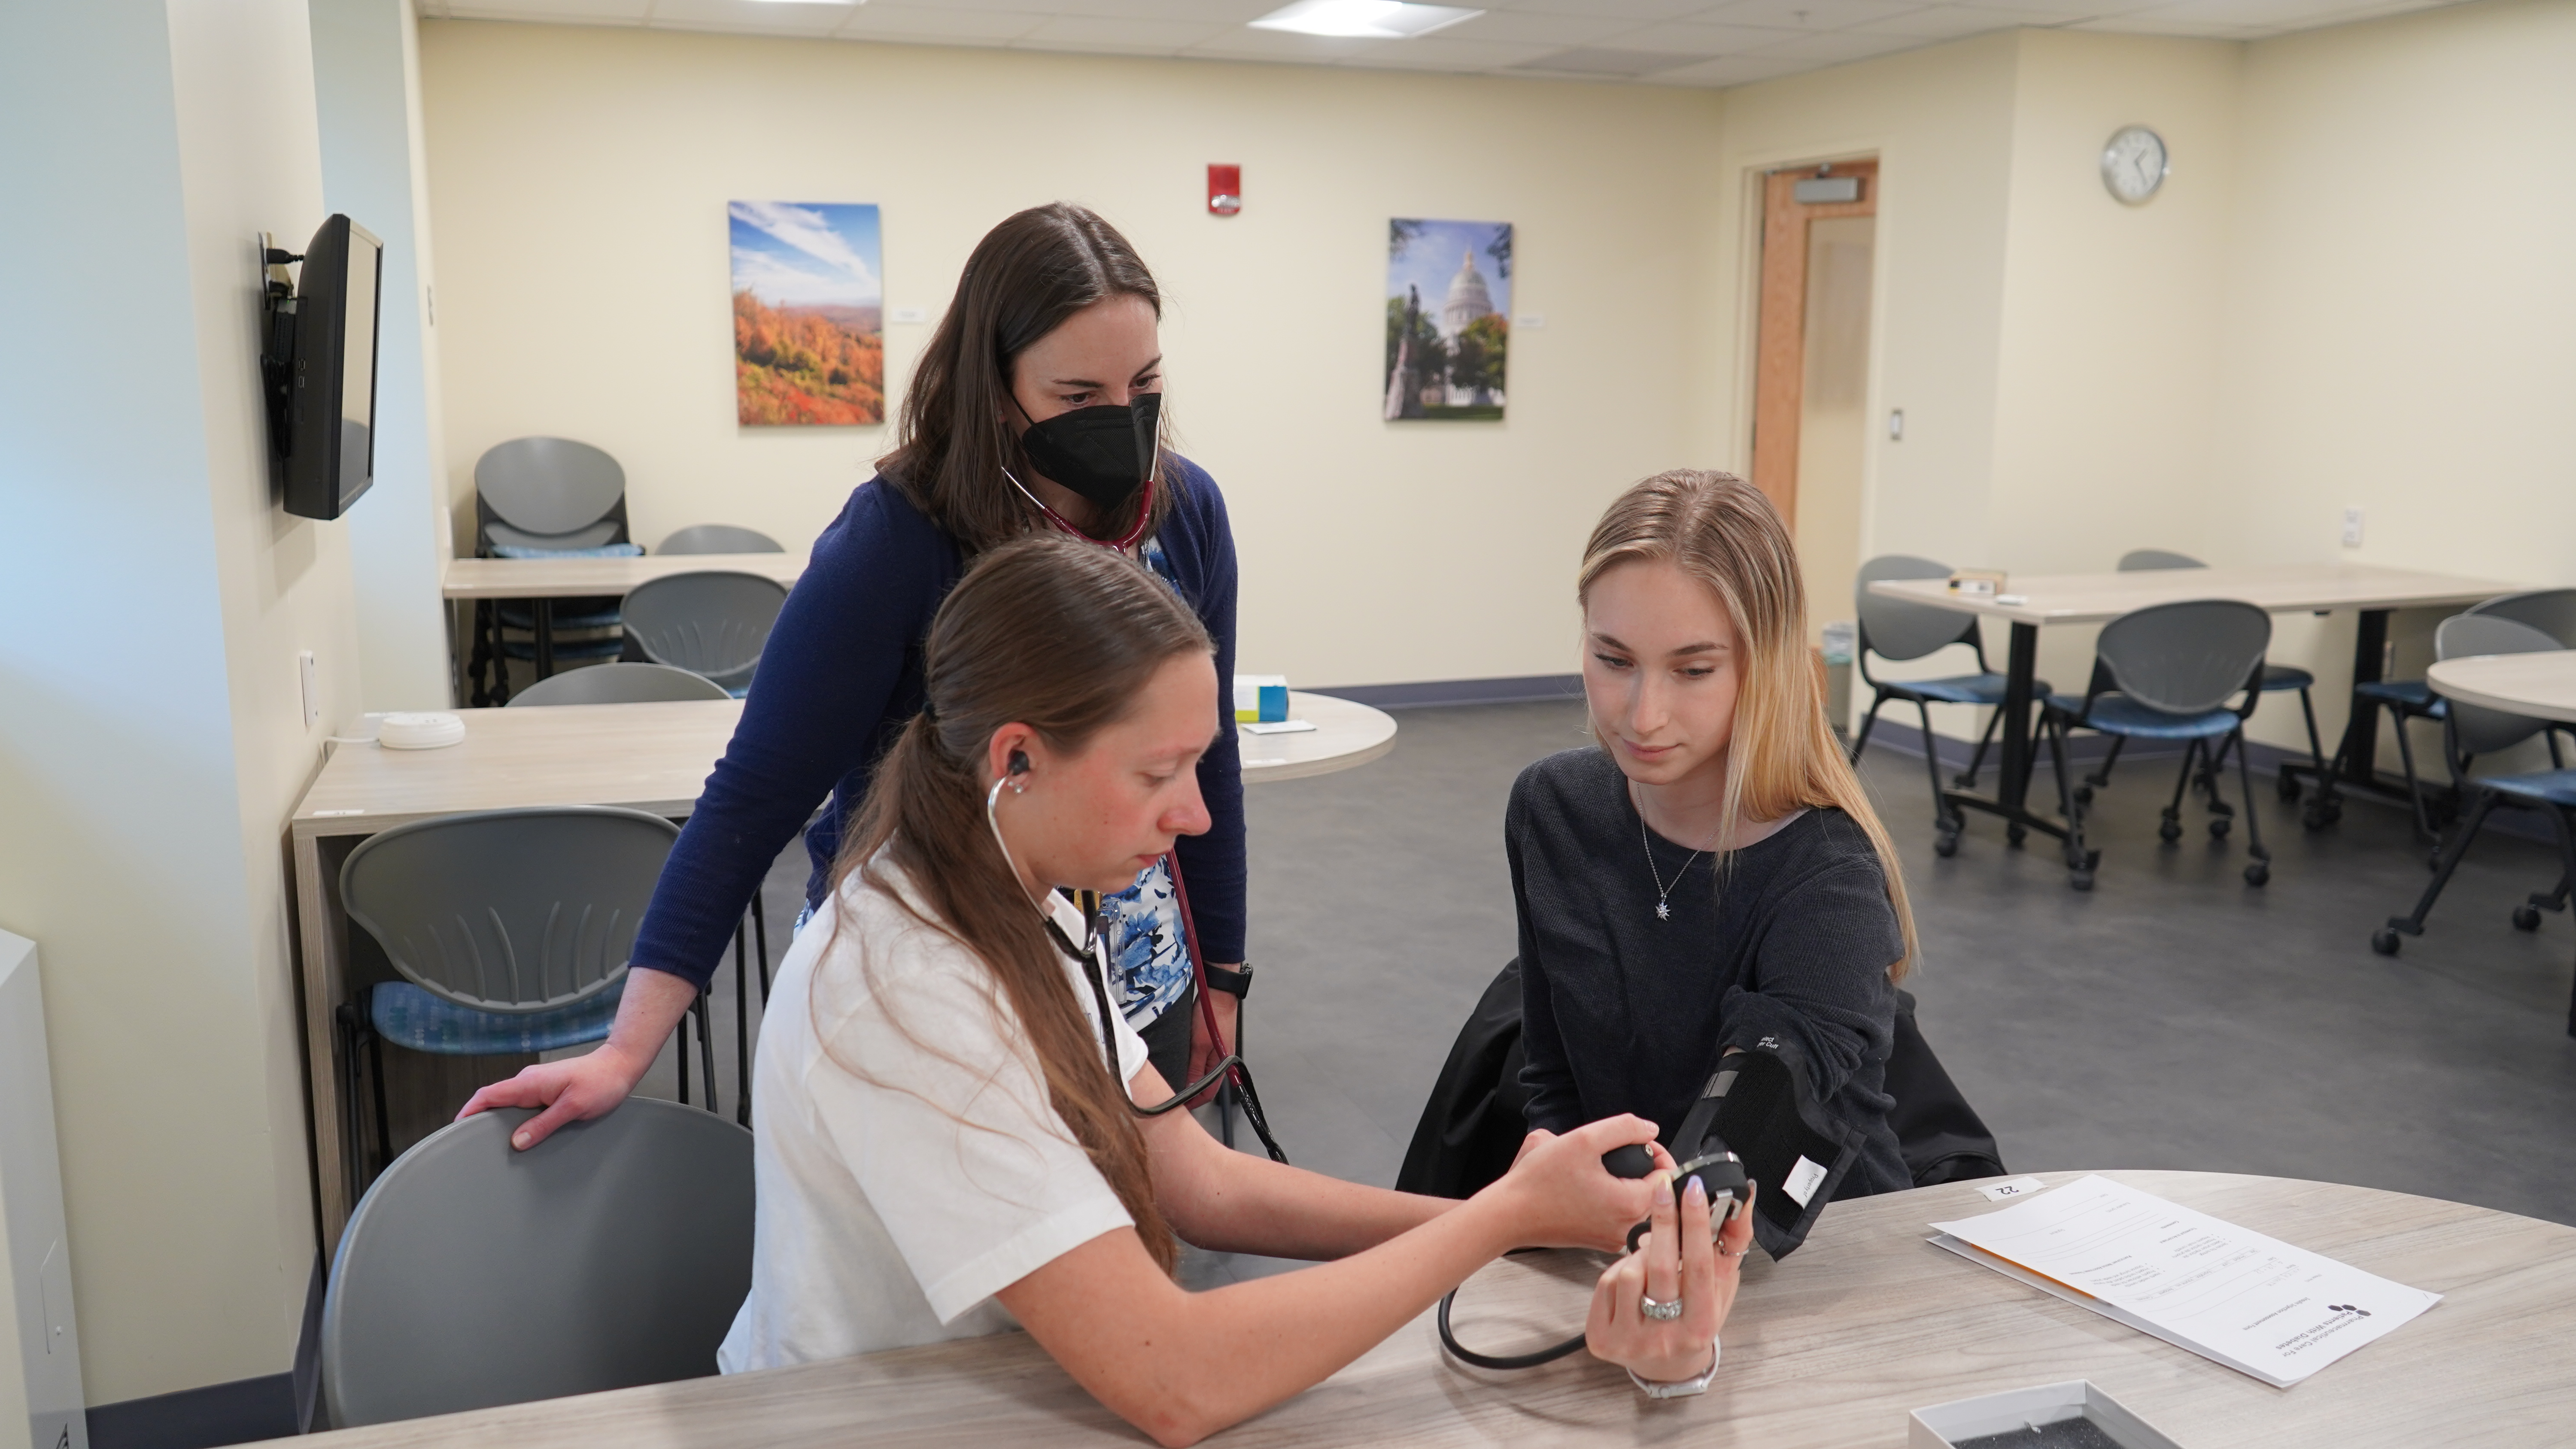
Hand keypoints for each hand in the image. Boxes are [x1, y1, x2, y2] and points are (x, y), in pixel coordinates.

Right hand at [455, 1043, 653, 1149]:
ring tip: (491, 1146)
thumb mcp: (573, 1107)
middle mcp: (528, 1082)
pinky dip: (514, 1120)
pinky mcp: (546, 1091)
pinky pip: (522, 1106)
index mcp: (529, 1082)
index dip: (468, 1111)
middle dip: (478, 1121)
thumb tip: (517, 1142)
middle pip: (493, 1101)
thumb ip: (544, 1124)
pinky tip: (518, 1136)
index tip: (455, 1129)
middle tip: (470, 1146)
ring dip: (498, 1122)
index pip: (488, 1095)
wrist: (620, 1066)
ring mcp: (536, 1086)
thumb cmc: (600, 1083)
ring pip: (508, 1105)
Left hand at [1183, 985, 1239, 1107]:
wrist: (1218, 992)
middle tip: (1173, 1091)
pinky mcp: (1212, 1042)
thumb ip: (1195, 1069)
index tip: (1179, 1104)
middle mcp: (1222, 1060)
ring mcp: (1217, 1051)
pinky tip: (1181, 1062)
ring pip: (1203, 1072)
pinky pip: (1201, 1060)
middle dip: (1190, 1091)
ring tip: (1175, 1078)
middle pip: (1206, 1084)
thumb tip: (1189, 1089)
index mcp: (1222, 1065)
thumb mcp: (1198, 1045)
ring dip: (1190, 1077)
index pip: (1208, 1093)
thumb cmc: (1212, 1015)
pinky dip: (1191, 1065)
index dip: (1193, 1101)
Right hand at [1485, 1116, 1664, 1252]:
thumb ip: (1624, 1128)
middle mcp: (1627, 1229)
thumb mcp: (1583, 1139)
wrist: (1509, 1214)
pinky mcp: (1600, 1242)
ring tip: (1606, 1170)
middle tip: (1620, 1152)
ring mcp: (1614, 1239)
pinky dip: (1617, 1200)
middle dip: (1644, 1168)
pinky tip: (1595, 1188)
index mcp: (1630, 1205)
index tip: (1637, 1142)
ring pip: (1641, 1206)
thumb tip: (1649, 1129)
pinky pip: (1623, 1218)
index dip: (1656, 1152)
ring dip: (1631, 1184)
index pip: (1669, 1176)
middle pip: (1658, 1193)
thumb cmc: (1539, 1182)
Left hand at [1585, 1175, 1755, 1384]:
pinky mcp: (1602, 1339)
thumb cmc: (1697, 1318)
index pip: (1699, 1267)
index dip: (1696, 1225)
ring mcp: (1630, 1341)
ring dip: (1640, 1253)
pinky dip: (1619, 1270)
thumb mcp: (1721, 1286)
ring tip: (1652, 1257)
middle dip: (1664, 1220)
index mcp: (1701, 1326)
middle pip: (1661, 1266)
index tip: (1693, 1188)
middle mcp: (1666, 1338)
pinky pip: (1605, 1283)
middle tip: (1664, 1188)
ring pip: (1629, 1271)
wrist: (1667, 1365)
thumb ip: (1732, 1243)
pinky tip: (1633, 1278)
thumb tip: (1743, 1196)